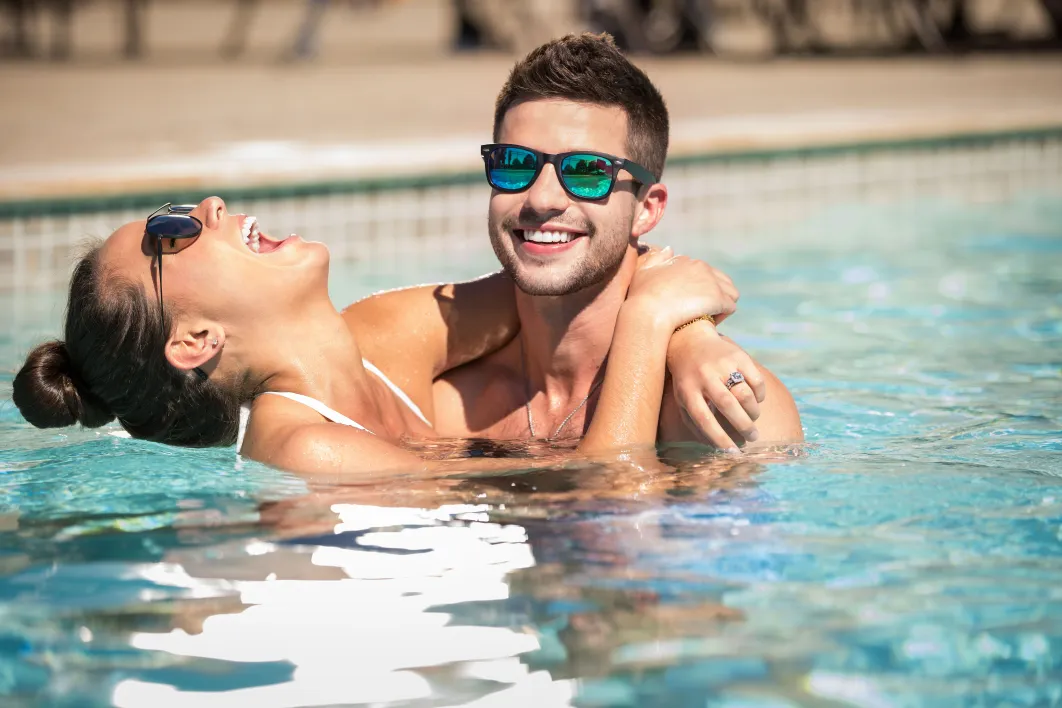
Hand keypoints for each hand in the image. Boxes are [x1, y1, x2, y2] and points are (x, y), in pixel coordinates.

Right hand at [626, 247, 737, 331]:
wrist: (647, 313)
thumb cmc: (641, 297)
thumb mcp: (643, 272)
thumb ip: (656, 259)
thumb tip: (669, 248)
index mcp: (683, 261)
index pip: (702, 271)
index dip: (698, 287)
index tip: (689, 300)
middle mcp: (700, 267)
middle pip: (719, 279)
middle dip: (713, 294)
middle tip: (702, 310)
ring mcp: (711, 282)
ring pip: (730, 292)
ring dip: (722, 303)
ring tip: (710, 316)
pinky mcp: (717, 298)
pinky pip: (730, 307)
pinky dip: (723, 315)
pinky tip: (712, 322)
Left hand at [666, 325, 766, 448]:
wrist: (690, 341)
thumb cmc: (687, 380)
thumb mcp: (682, 399)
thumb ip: (694, 423)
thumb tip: (714, 447)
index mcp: (687, 391)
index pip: (704, 419)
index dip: (719, 438)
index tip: (733, 453)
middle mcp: (704, 376)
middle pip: (728, 405)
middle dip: (743, 426)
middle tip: (752, 437)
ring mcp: (721, 364)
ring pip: (744, 393)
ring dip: (753, 412)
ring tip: (753, 419)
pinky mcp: (738, 355)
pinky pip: (756, 380)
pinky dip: (760, 395)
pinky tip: (756, 400)